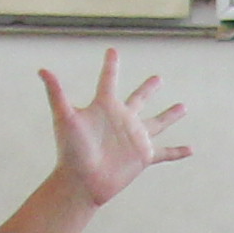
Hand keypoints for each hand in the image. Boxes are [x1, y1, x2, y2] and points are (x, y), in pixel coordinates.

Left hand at [45, 53, 189, 209]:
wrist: (81, 181)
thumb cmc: (71, 150)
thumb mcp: (65, 118)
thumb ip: (56, 93)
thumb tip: (42, 70)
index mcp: (105, 107)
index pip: (108, 80)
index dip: (111, 65)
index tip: (112, 51)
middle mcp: (122, 119)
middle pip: (138, 98)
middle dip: (148, 88)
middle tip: (158, 78)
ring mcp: (134, 138)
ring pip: (157, 122)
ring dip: (170, 115)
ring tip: (183, 107)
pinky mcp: (143, 156)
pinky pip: (165, 152)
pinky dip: (178, 151)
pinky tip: (191, 149)